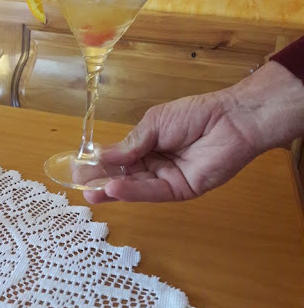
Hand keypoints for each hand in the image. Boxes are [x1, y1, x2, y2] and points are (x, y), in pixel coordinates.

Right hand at [84, 90, 259, 203]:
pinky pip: (153, 192)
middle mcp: (154, 164)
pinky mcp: (180, 190)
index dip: (99, 163)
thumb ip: (131, 143)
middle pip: (124, 175)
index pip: (119, 158)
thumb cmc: (193, 114)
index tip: (77, 168)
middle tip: (79, 185)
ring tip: (90, 191)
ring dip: (113, 190)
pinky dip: (133, 192)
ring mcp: (167, 179)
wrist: (229, 120)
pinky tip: (114, 189)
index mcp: (147, 145)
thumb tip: (102, 155)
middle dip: (101, 180)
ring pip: (136, 187)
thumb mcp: (154, 123)